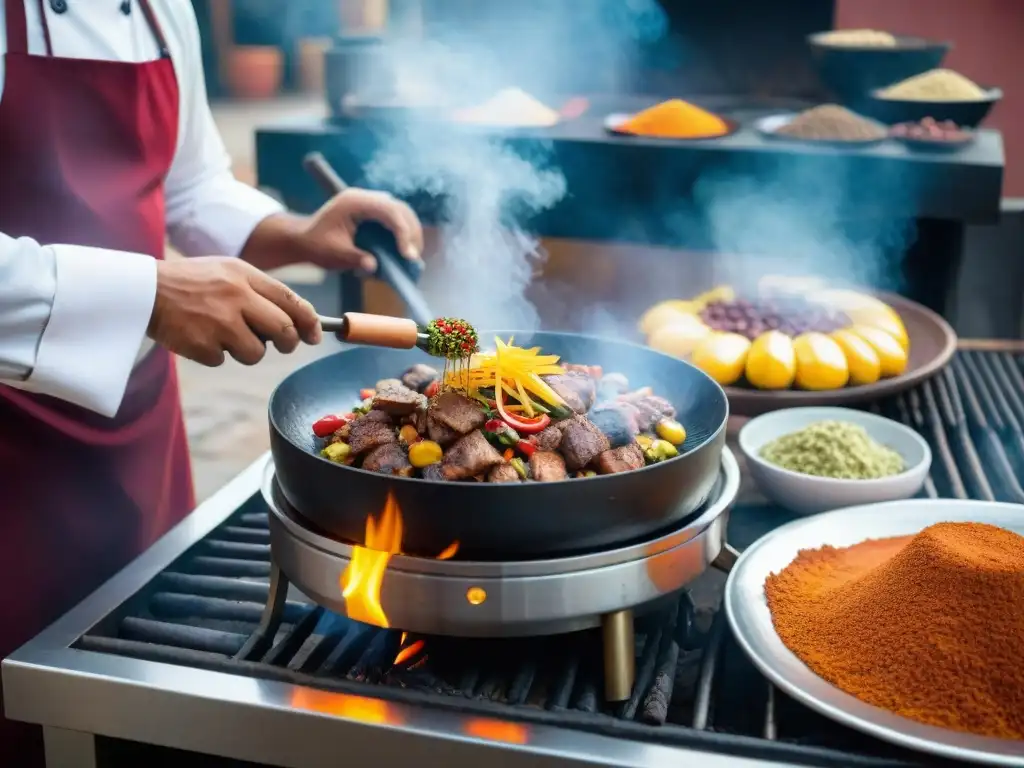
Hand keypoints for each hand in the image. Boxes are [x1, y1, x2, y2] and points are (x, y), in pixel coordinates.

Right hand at [148, 258, 321, 366]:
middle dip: (288, 343)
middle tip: (281, 344)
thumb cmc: (191, 282)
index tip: (315, 335)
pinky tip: (198, 336)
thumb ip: (261, 292)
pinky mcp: (202, 343)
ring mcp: (219, 321)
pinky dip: (214, 354)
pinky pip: (223, 360)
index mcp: (245, 275)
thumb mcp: (227, 272)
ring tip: (223, 333)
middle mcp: (236, 296)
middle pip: (284, 331)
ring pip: (256, 352)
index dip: (310, 322)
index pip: (291, 301)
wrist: (141, 289)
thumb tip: (297, 324)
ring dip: (246, 350)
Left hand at [301, 188, 423, 271]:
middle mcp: (366, 198)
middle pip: (400, 209)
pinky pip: (395, 220)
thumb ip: (354, 258)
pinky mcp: (373, 213)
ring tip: (412, 257)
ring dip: (410, 234)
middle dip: (411, 233)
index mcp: (355, 202)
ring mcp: (370, 204)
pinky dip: (403, 235)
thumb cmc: (316, 244)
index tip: (408, 255)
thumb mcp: (334, 254)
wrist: (303, 238)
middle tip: (414, 258)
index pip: (389, 211)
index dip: (403, 232)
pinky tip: (404, 252)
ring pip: (401, 213)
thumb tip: (374, 267)